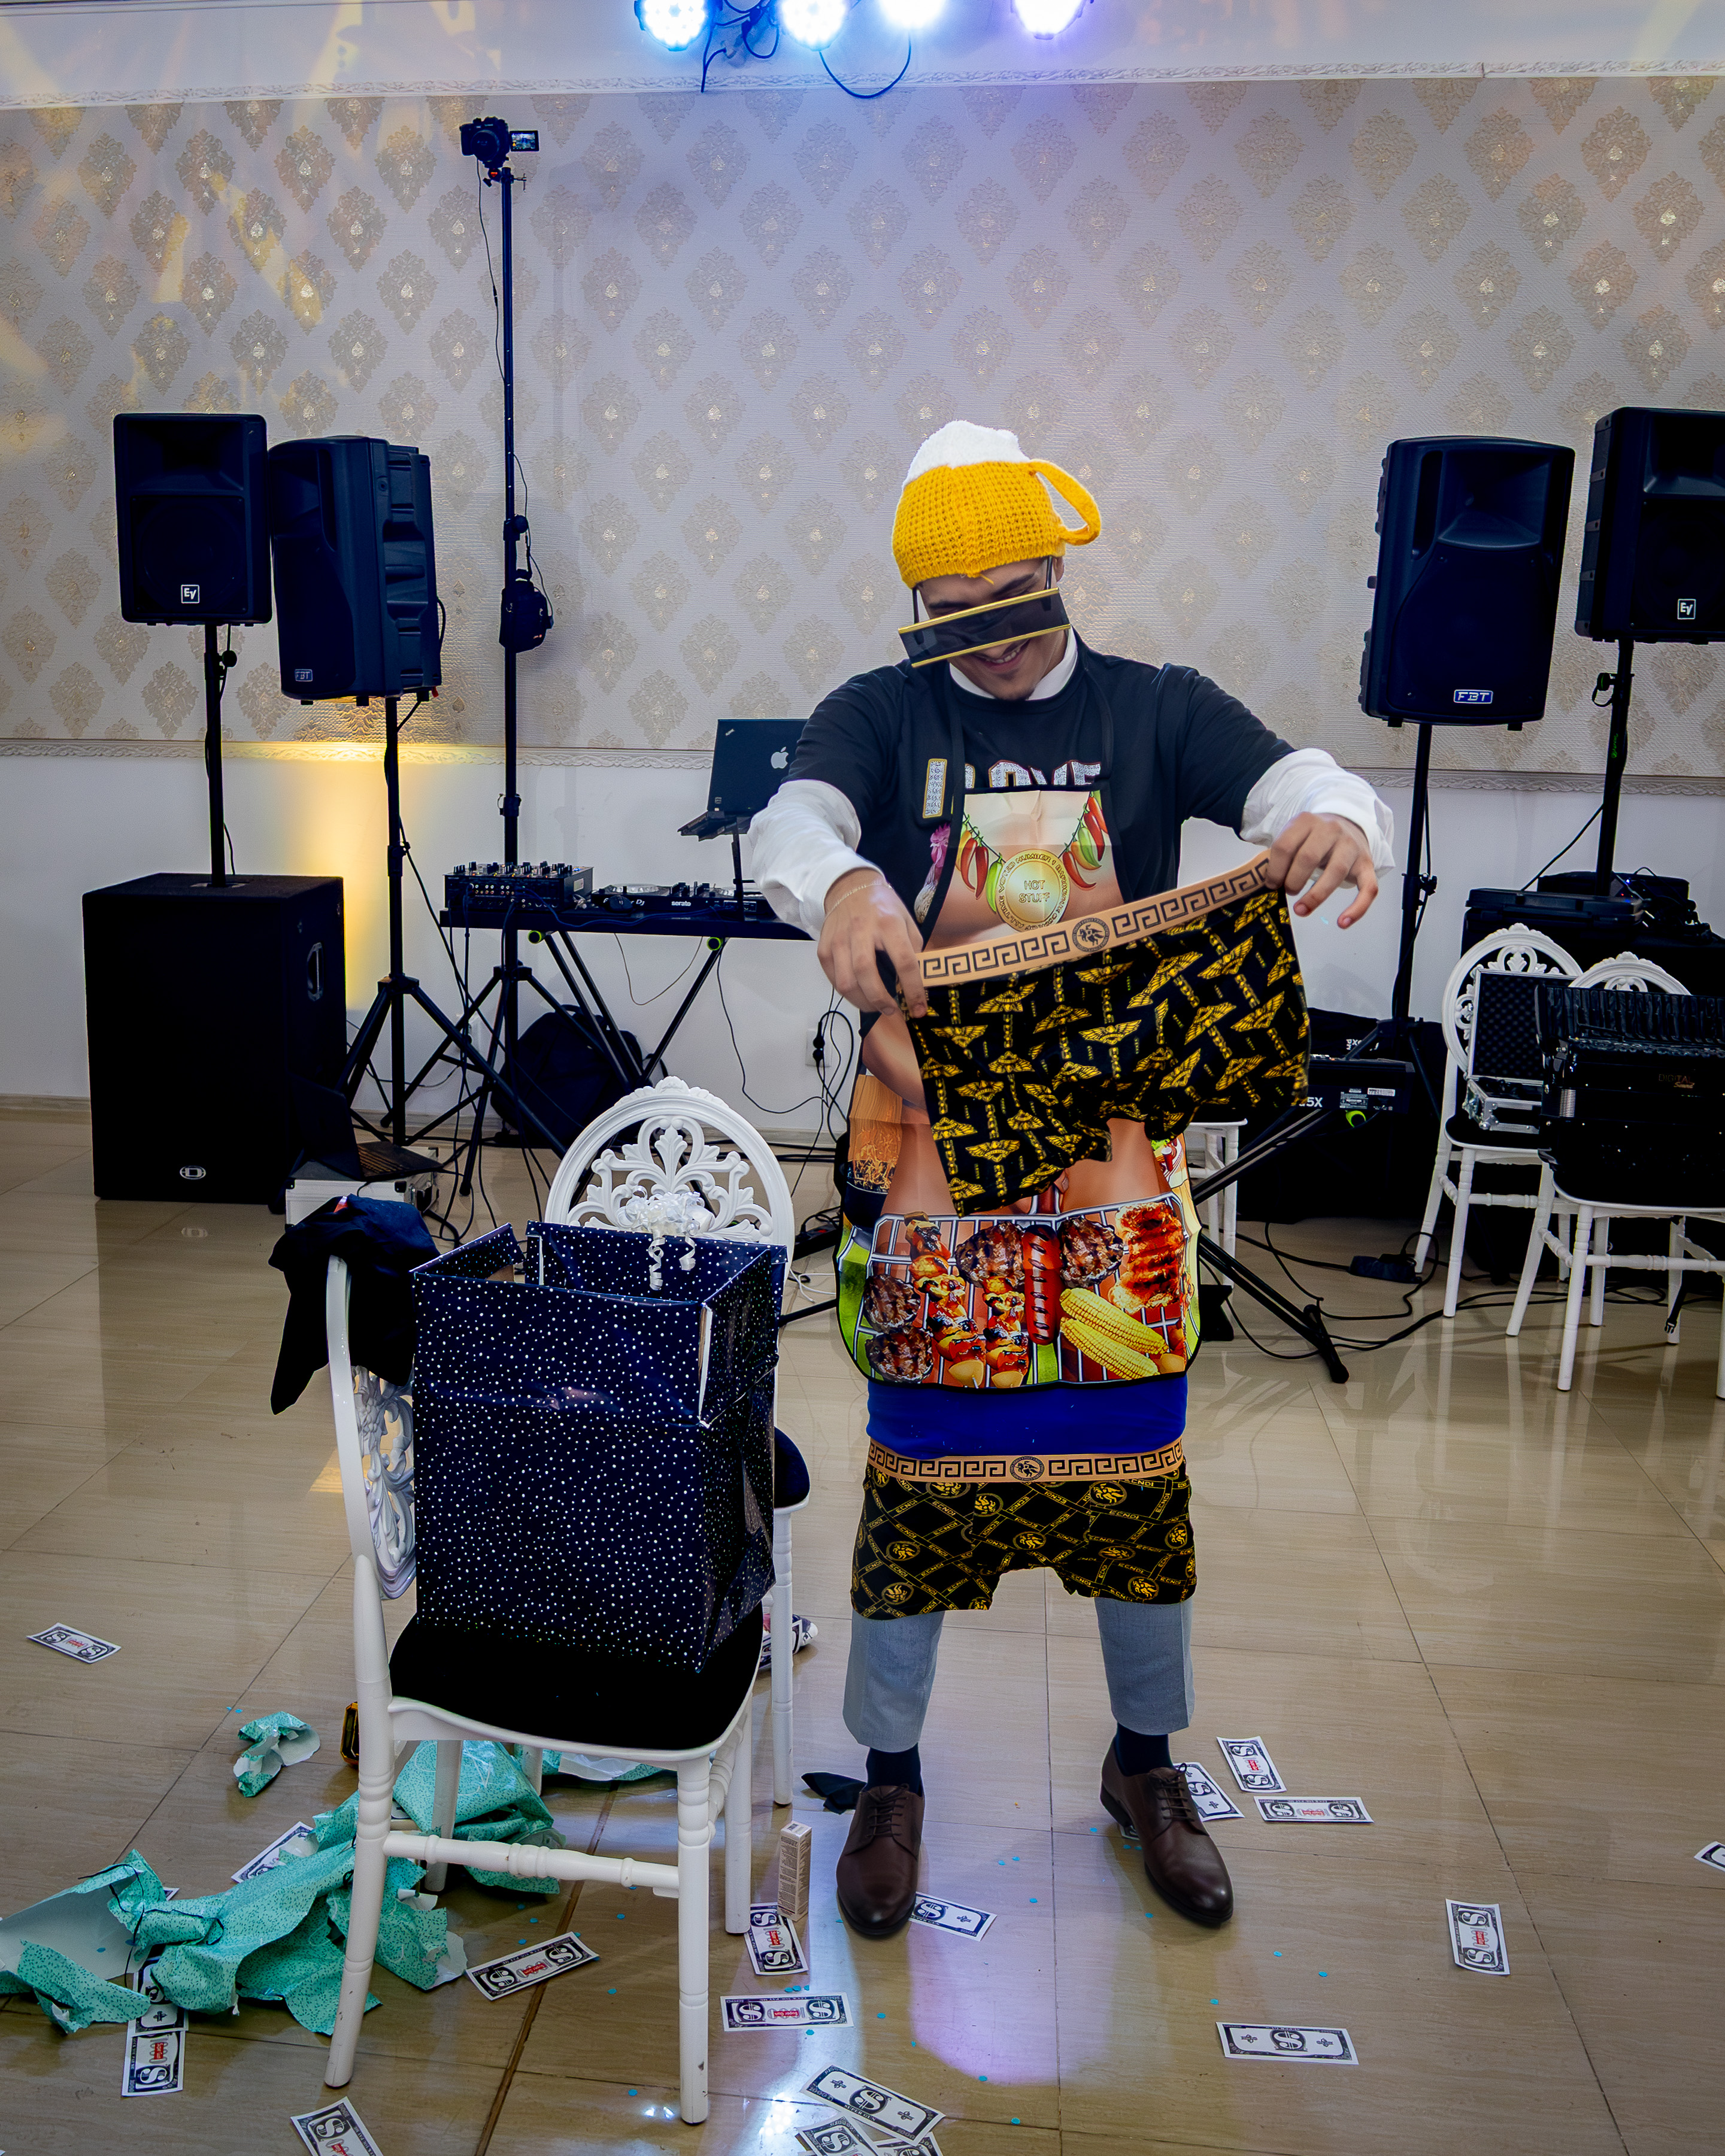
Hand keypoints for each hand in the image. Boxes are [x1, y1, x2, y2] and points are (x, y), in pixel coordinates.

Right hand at [818, 868, 928, 1016]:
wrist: (850, 888)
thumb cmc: (883, 908)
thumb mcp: (907, 920)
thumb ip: (914, 949)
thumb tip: (919, 982)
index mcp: (889, 923)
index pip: (904, 962)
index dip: (913, 989)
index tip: (919, 1008)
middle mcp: (861, 930)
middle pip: (867, 975)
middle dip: (881, 1000)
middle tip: (892, 1010)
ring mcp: (839, 940)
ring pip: (846, 982)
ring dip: (863, 1002)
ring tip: (875, 1006)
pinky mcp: (824, 948)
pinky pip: (833, 979)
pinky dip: (847, 992)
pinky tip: (859, 993)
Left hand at [1265, 813, 1378, 927]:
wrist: (1347, 823)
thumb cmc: (1314, 838)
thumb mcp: (1295, 836)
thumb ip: (1282, 855)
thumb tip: (1269, 886)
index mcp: (1306, 821)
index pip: (1284, 846)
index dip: (1274, 870)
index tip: (1272, 885)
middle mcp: (1331, 830)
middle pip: (1308, 857)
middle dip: (1293, 881)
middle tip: (1289, 892)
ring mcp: (1351, 846)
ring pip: (1336, 872)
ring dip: (1316, 896)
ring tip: (1301, 910)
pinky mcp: (1367, 863)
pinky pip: (1368, 887)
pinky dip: (1357, 908)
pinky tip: (1343, 923)